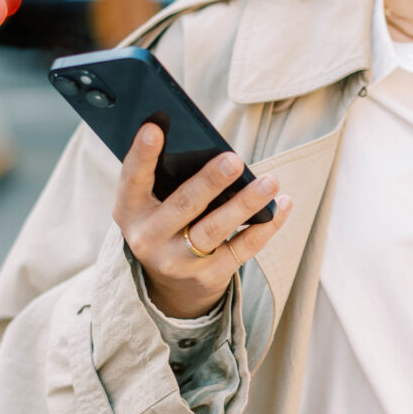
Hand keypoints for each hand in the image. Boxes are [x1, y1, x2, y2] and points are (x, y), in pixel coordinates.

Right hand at [113, 123, 291, 317]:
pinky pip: (243, 247)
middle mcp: (149, 239)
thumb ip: (167, 178)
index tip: (153, 127)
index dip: (142, 154)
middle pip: (183, 205)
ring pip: (216, 228)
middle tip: (234, 159)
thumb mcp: (151, 205)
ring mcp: (179, 261)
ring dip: (245, 203)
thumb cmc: (166, 223)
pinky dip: (266, 225)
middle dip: (210, 181)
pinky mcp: (209, 275)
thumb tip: (207, 145)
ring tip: (270, 181)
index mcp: (130, 211)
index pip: (133, 179)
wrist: (171, 286)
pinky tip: (282, 204)